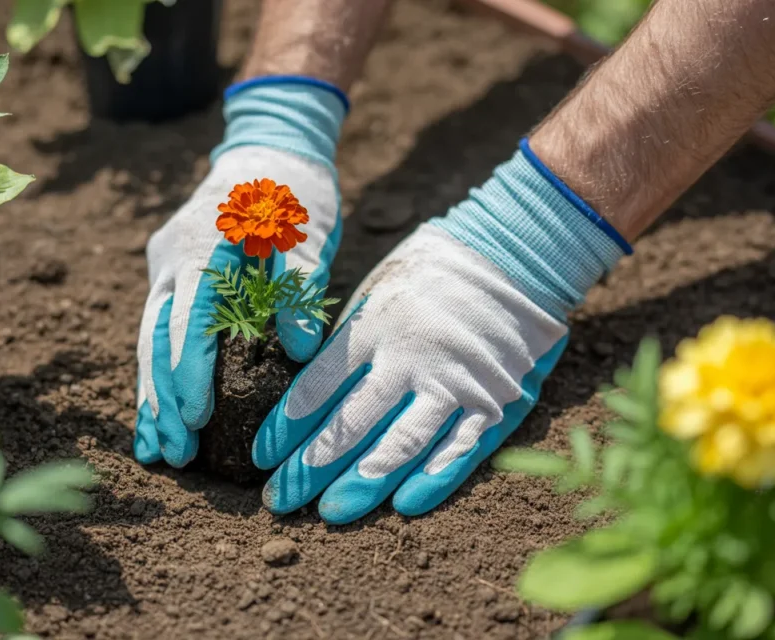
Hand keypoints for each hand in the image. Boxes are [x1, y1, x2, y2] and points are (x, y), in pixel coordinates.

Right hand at [134, 145, 339, 466]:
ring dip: (152, 397)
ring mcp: (166, 267)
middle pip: (157, 337)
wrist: (270, 149)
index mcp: (203, 244)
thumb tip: (296, 348)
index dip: (188, 370)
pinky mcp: (171, 278)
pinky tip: (156, 417)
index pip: (189, 317)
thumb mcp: (307, 231)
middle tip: (175, 454)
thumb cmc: (295, 190)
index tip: (196, 417)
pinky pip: (156, 332)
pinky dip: (156, 375)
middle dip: (163, 399)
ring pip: (148, 340)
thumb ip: (298, 286)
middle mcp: (172, 258)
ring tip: (156, 450)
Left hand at [253, 143, 628, 521]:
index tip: (261, 455)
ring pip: (402, 444)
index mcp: (374, 325)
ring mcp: (457, 380)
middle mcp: (412, 355)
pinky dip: (433, 480)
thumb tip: (304, 398)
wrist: (513, 256)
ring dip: (363, 483)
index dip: (285, 427)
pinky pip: (461, 448)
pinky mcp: (497, 399)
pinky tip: (404, 505)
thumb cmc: (428, 275)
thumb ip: (345, 344)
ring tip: (331, 512)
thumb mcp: (375, 293)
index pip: (317, 387)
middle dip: (309, 467)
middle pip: (351, 424)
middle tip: (279, 500)